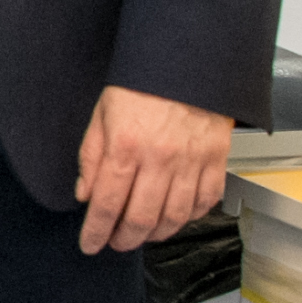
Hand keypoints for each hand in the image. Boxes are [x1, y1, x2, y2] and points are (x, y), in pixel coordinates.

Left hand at [73, 83, 232, 254]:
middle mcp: (160, 158)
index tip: (90, 243)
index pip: (106, 204)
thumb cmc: (143, 83)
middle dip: (124, 240)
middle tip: (116, 242)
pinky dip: (190, 216)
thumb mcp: (103, 114)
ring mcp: (191, 161)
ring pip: (174, 217)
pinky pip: (205, 200)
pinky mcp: (216, 158)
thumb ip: (92, 156)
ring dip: (155, 234)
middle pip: (140, 219)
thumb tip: (85, 193)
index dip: (95, 231)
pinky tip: (176, 216)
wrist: (187, 59)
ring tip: (143, 233)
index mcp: (126, 146)